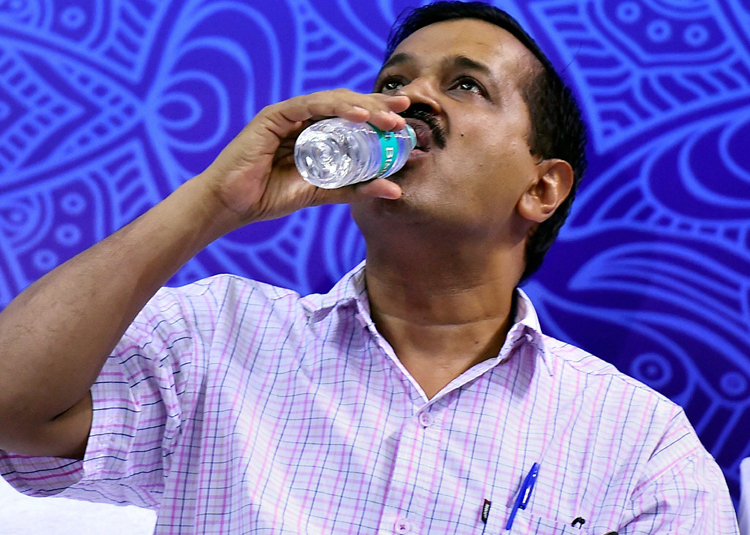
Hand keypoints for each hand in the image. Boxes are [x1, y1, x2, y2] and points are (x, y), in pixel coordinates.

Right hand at [197, 89, 410, 229]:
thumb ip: (355, 188)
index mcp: (315, 133)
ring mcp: (289, 115)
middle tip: (404, 113)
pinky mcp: (274, 116)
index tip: (405, 122)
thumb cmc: (271, 196)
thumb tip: (395, 190)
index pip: (352, 118)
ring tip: (387, 119)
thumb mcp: (323, 192)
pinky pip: (308, 106)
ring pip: (332, 101)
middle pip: (346, 105)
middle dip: (377, 106)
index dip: (379, 116)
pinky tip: (358, 116)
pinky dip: (335, 108)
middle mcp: (304, 119)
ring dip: (363, 107)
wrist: (234, 205)